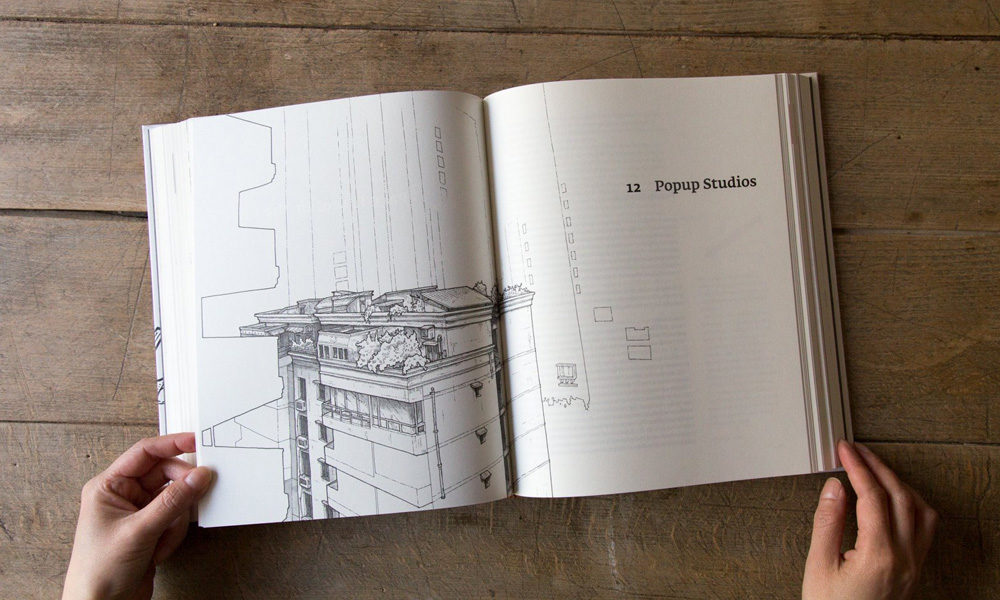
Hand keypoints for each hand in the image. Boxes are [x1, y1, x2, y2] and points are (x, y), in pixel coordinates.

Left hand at [62, 432, 212, 599]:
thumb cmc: (100, 570)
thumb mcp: (139, 531)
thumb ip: (173, 502)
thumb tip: (199, 476)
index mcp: (108, 486)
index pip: (144, 453)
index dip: (171, 444)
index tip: (196, 441)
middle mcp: (123, 495)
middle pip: (165, 475)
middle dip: (179, 491)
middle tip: (195, 496)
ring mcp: (138, 512)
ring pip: (174, 498)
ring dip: (176, 519)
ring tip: (162, 539)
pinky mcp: (151, 528)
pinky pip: (176, 517)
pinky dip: (174, 533)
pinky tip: (159, 550)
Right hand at [802, 441, 937, 599]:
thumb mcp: (818, 566)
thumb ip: (828, 523)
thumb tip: (834, 487)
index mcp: (878, 555)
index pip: (873, 496)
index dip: (858, 467)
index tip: (844, 450)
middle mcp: (904, 558)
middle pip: (899, 496)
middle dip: (877, 467)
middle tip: (856, 451)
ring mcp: (914, 564)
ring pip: (919, 509)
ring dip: (898, 483)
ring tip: (874, 468)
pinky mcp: (914, 570)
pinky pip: (925, 527)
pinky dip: (911, 503)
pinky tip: (895, 498)